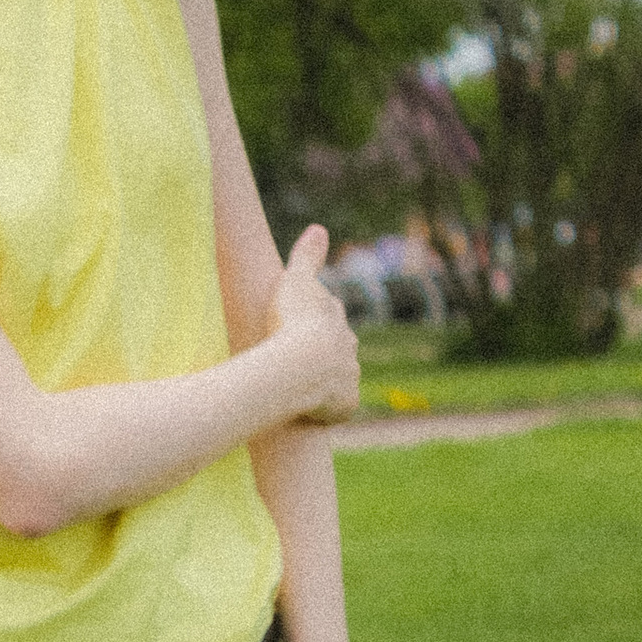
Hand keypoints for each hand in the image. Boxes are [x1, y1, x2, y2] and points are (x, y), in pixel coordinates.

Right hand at [267, 226, 361, 425]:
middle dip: (325, 354)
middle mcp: (348, 349)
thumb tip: (318, 228)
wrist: (301, 366)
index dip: (316, 321)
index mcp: (335, 320)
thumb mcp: (295, 280)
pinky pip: (336, 408)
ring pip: (338, 380)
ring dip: (325, 384)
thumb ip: (307, 256)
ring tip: (302, 391)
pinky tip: (309, 413)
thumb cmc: (293, 322)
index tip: (304, 324)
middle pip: (339, 350)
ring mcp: (348, 378)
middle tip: (303, 361)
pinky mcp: (345, 405)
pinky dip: (327, 410)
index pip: (329, 318)